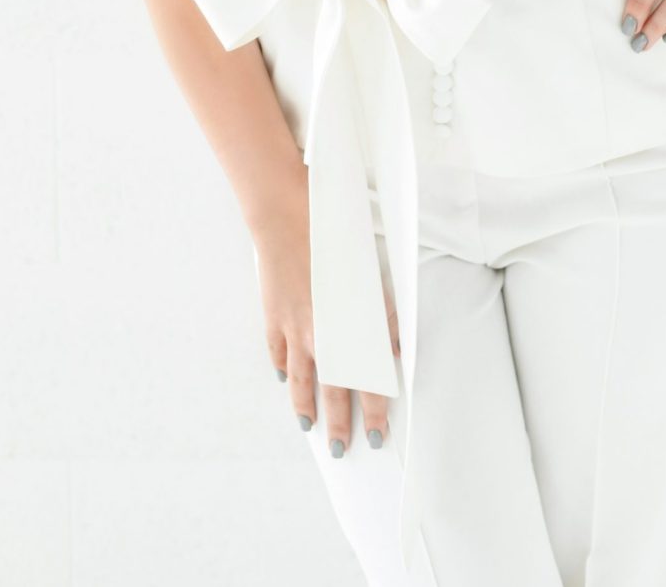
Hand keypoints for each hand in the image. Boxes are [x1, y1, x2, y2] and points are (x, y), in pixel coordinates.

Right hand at [253, 181, 400, 457]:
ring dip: (306, 408)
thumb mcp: (370, 273)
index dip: (373, 410)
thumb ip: (382, 316)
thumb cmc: (335, 236)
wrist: (287, 214)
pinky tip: (285, 380)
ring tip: (311, 429)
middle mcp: (321, 334)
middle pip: (332, 390)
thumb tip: (392, 350)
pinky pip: (278, 352)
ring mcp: (292, 327)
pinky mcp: (273, 316)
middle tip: (344, 450)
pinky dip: (282, 368)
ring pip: (301, 380)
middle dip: (340, 423)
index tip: (377, 434)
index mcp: (349, 325)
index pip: (365, 380)